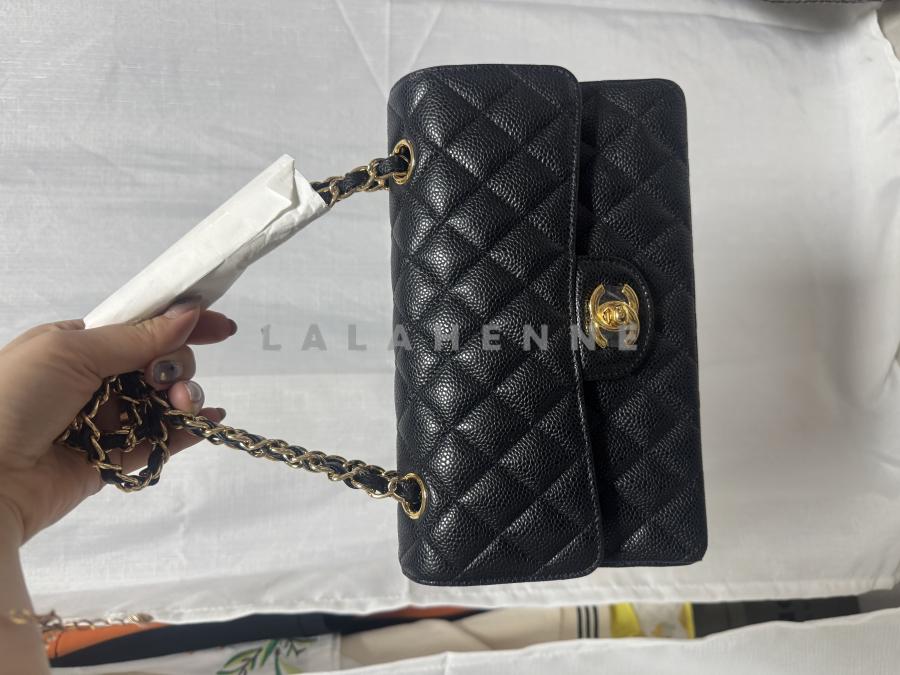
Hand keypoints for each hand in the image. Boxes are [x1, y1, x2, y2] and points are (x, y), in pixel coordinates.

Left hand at [0, 301, 235, 545]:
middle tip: (167, 380)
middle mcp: (94, 380)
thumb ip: (136, 337)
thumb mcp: (71, 352)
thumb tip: (189, 311)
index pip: (140, 327)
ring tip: (184, 405)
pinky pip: (160, 439)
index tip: (221, 327)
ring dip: (184, 398)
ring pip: (164, 401)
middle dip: (177, 366)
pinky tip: (210, 422)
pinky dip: (188, 430)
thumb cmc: (15, 399)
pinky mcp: (114, 457)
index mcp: (77, 345)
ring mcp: (106, 420)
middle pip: (158, 363)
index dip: (182, 324)